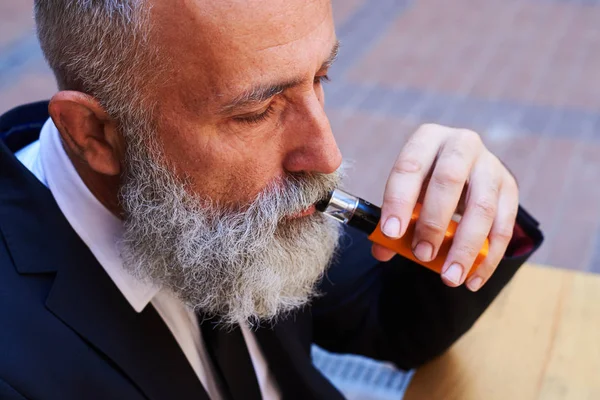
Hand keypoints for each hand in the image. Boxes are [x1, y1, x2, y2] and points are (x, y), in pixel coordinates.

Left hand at [373, 124, 518, 291]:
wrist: (465, 170)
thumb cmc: (426, 184)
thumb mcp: (408, 193)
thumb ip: (395, 220)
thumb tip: (382, 249)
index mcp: (427, 139)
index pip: (409, 167)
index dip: (399, 200)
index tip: (391, 233)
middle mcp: (461, 144)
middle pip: (448, 180)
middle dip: (433, 222)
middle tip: (422, 256)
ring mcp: (490, 164)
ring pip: (482, 206)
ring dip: (465, 247)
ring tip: (450, 277)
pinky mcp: (510, 187)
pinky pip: (504, 226)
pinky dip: (489, 257)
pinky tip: (473, 279)